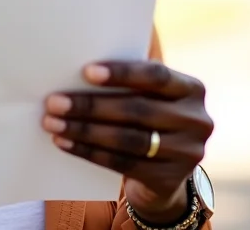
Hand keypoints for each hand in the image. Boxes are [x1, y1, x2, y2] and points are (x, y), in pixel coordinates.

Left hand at [42, 61, 212, 224]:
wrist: (165, 167)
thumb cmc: (146, 112)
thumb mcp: (148, 94)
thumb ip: (128, 82)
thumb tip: (75, 69)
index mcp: (192, 89)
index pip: (157, 75)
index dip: (122, 73)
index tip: (86, 71)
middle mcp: (197, 121)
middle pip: (137, 110)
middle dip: (91, 105)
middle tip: (54, 101)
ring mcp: (188, 154)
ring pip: (127, 139)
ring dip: (84, 130)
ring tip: (52, 121)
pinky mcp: (169, 180)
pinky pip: (122, 163)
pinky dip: (88, 151)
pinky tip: (64, 141)